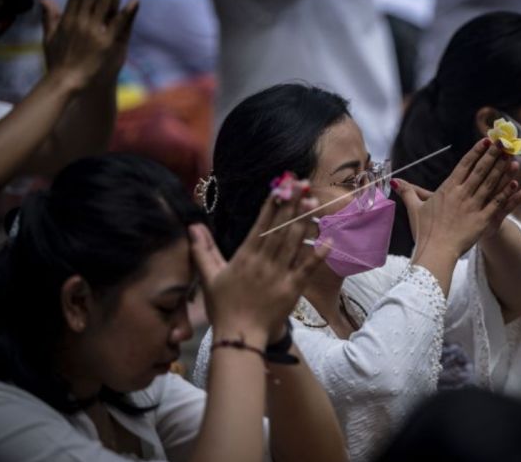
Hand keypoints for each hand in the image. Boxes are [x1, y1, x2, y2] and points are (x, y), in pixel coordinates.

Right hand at [40, 0, 138, 90]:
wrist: (66, 83)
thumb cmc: (58, 64)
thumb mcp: (49, 38)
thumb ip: (49, 18)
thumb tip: (46, 1)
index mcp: (68, 19)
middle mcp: (81, 22)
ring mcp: (95, 32)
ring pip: (107, 6)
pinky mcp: (107, 43)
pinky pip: (120, 25)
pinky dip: (127, 13)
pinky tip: (135, 2)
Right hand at [189, 182, 328, 343]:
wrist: (240, 337)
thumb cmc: (223, 307)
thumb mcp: (209, 277)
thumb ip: (202, 249)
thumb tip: (191, 226)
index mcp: (244, 257)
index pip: (260, 225)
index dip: (272, 204)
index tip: (280, 186)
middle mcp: (263, 262)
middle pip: (279, 228)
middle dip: (291, 204)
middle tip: (301, 184)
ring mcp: (279, 275)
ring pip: (293, 243)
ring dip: (303, 221)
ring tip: (312, 201)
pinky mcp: (292, 289)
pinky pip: (307, 268)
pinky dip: (318, 254)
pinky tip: (328, 239)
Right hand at [395, 138, 520, 259]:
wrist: (435, 252)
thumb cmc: (424, 232)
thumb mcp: (414, 209)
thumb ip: (408, 193)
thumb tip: (396, 181)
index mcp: (447, 190)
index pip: (464, 166)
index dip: (475, 152)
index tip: (485, 141)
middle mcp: (461, 195)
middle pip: (480, 171)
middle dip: (492, 155)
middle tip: (502, 142)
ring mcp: (473, 207)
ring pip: (490, 184)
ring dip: (502, 169)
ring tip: (511, 157)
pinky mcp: (482, 220)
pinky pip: (497, 203)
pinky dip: (507, 192)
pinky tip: (516, 183)